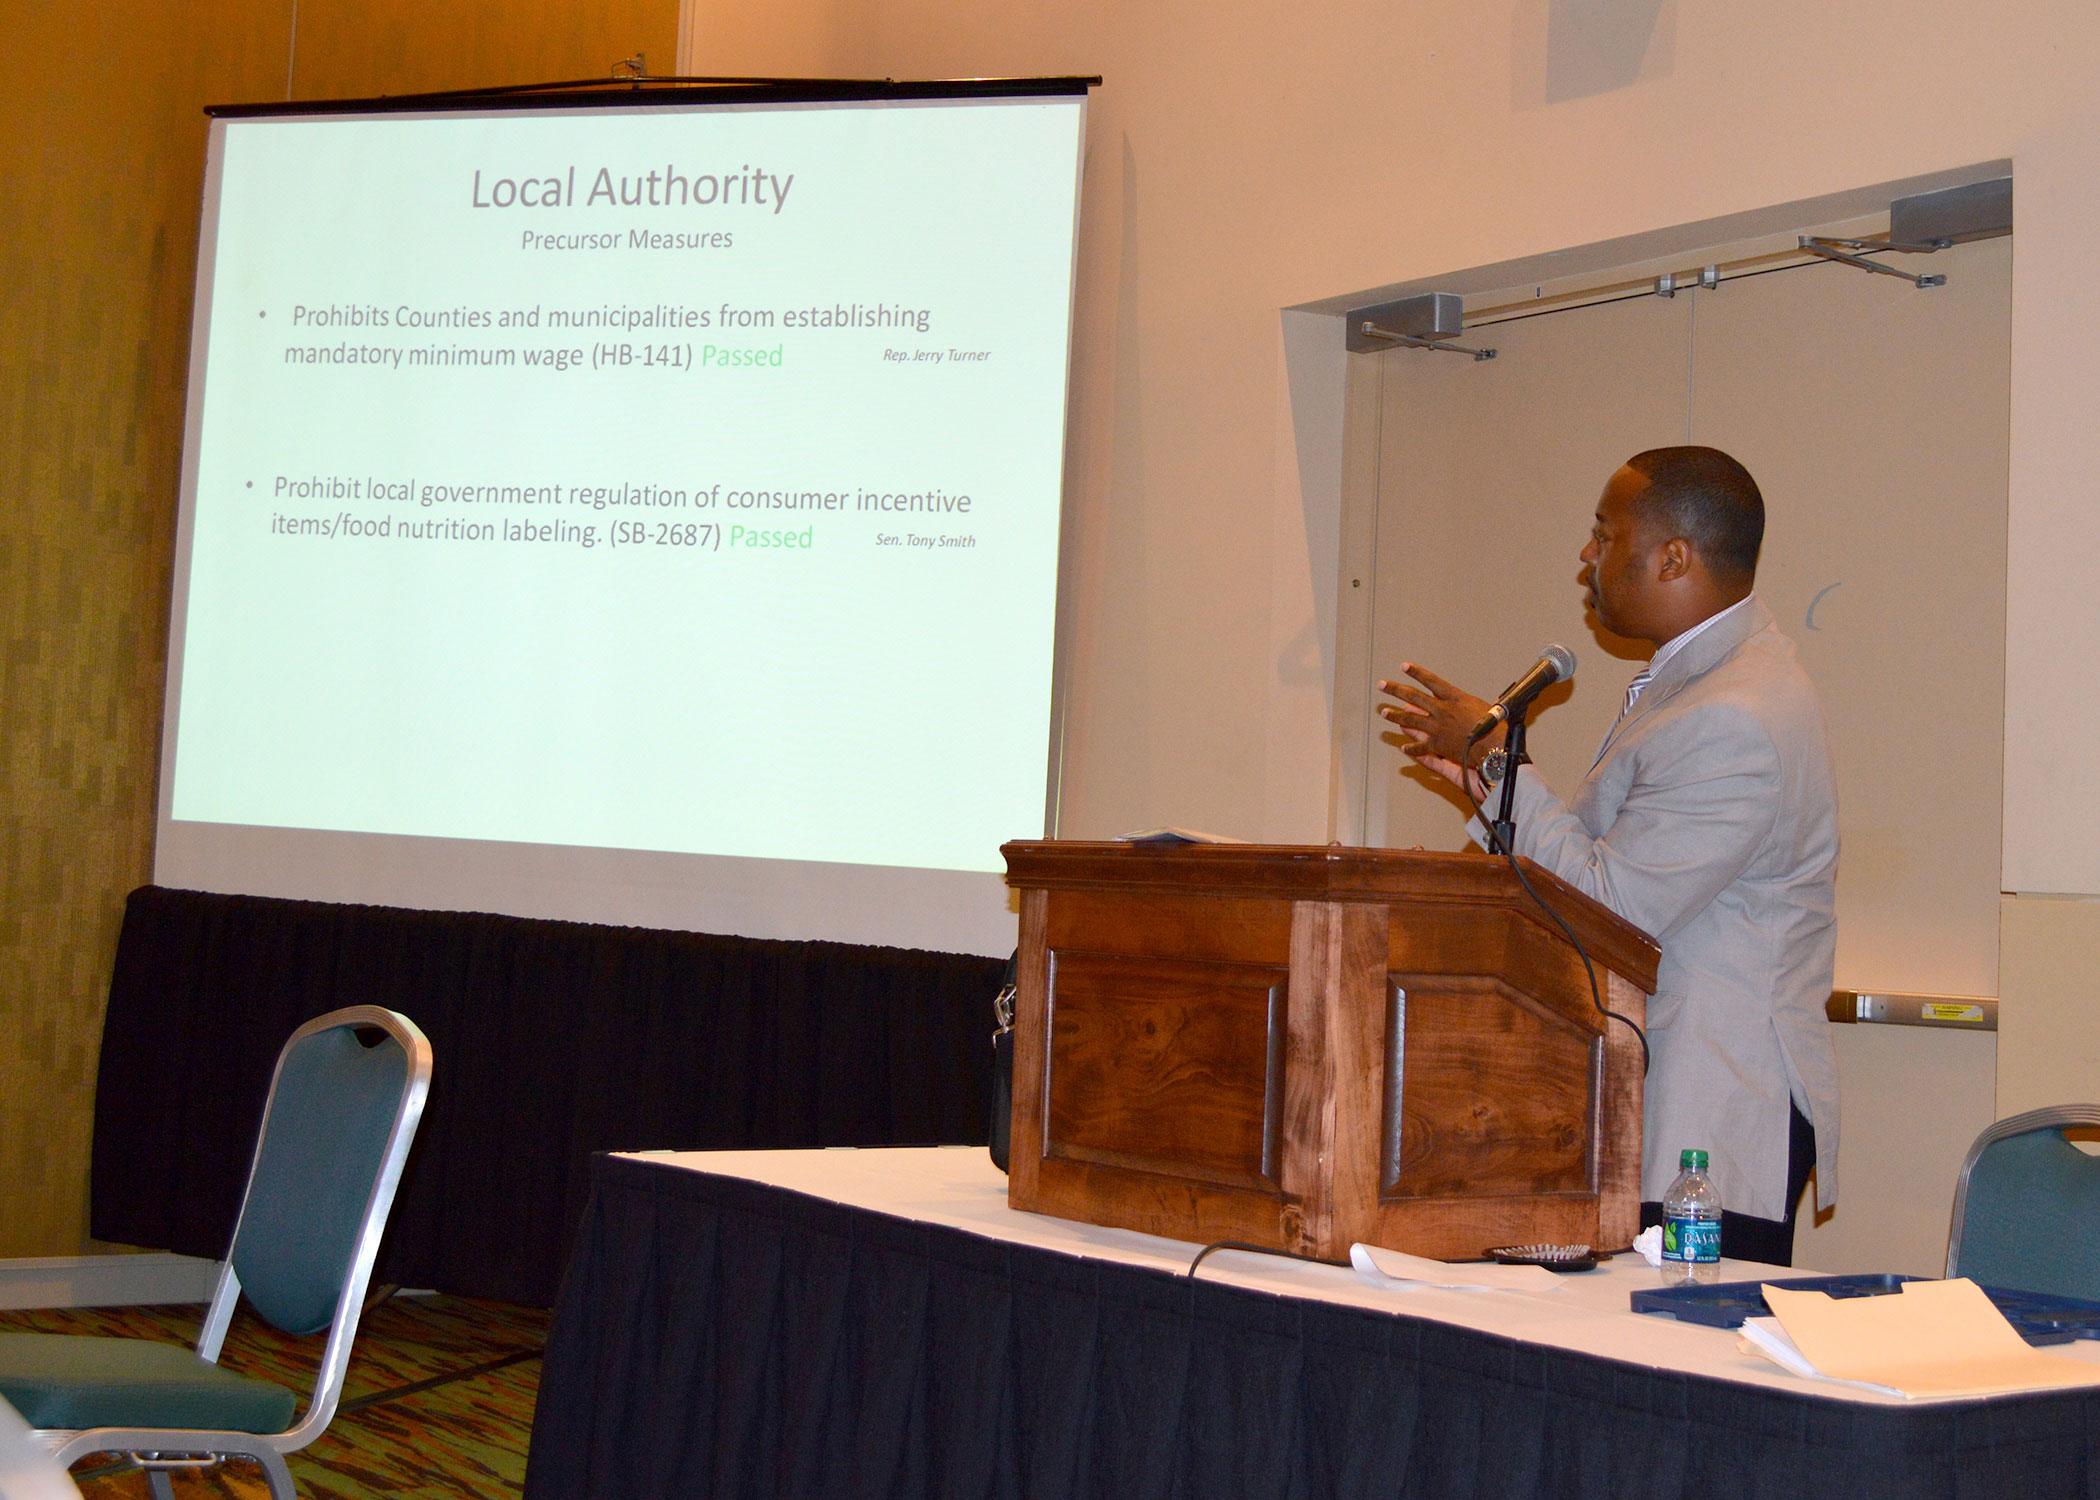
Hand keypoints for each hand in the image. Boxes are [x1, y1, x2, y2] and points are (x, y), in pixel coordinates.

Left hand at [1376, 663, 1497, 790]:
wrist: (1495, 747)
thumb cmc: (1495, 727)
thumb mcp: (1483, 706)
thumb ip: (1467, 702)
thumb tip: (1471, 698)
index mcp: (1454, 698)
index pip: (1431, 681)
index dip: (1417, 673)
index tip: (1404, 666)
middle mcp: (1442, 711)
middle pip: (1413, 697)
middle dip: (1395, 689)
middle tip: (1382, 685)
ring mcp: (1437, 728)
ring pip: (1410, 720)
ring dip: (1395, 715)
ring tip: (1384, 712)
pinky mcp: (1437, 745)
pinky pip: (1420, 747)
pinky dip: (1412, 748)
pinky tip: (1404, 748)